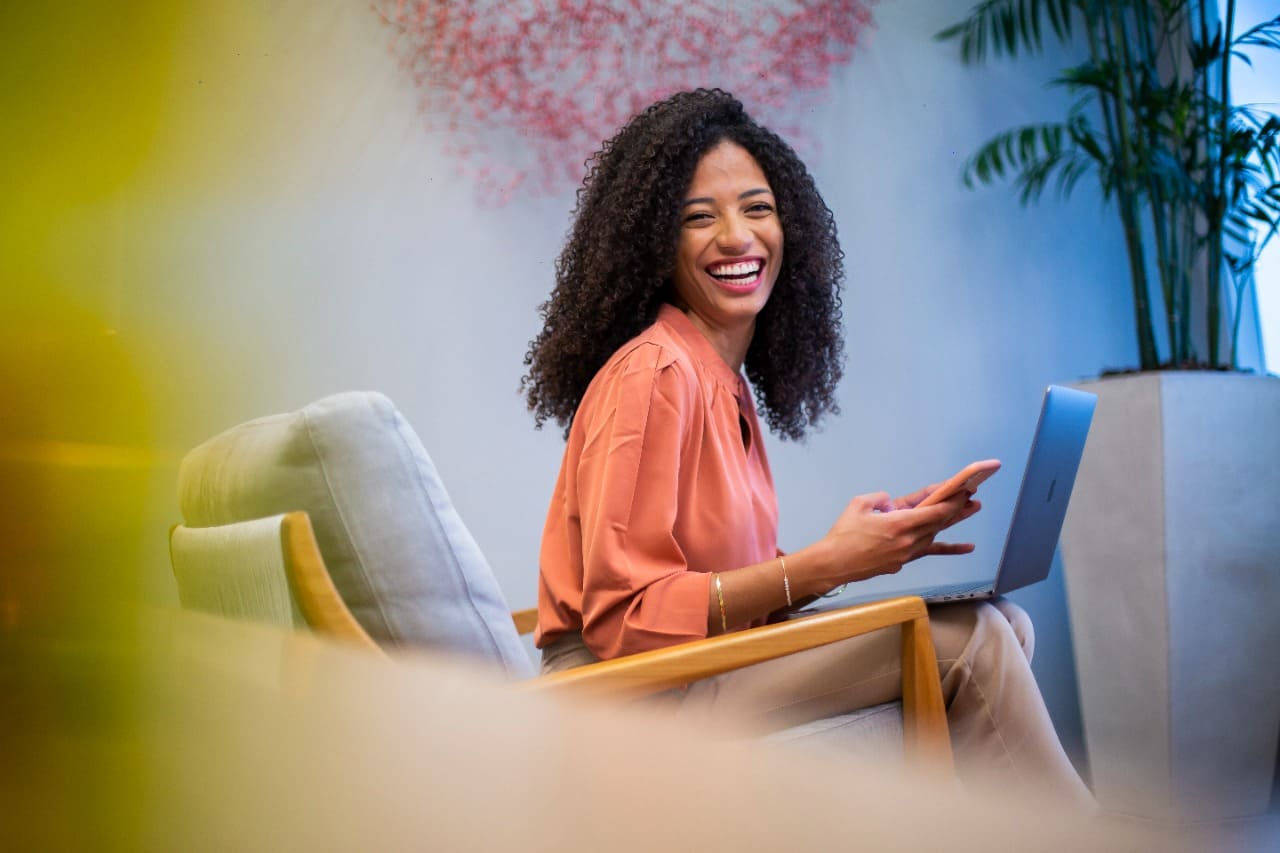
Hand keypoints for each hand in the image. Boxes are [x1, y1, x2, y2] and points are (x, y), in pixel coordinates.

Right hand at [818, 489, 980, 585]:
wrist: (834, 564)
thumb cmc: (843, 535)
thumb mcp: (859, 504)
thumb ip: (880, 498)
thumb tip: (891, 503)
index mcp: (898, 524)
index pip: (934, 511)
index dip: (952, 500)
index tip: (964, 490)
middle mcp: (908, 540)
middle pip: (939, 521)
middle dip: (958, 506)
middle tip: (973, 495)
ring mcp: (907, 553)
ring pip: (936, 533)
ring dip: (953, 520)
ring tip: (973, 508)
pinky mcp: (903, 561)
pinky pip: (930, 551)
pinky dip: (950, 548)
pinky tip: (968, 546)